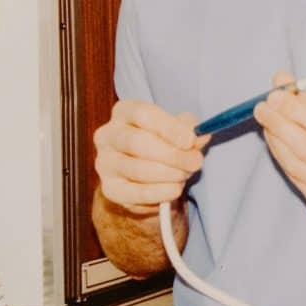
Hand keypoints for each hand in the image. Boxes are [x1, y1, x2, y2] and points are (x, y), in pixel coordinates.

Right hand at [94, 101, 210, 214]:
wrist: (146, 173)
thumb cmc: (162, 142)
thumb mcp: (178, 129)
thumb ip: (189, 130)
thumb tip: (200, 136)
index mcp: (123, 112)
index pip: (142, 114)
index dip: (169, 128)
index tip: (190, 141)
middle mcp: (107, 135)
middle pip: (137, 142)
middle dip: (172, 154)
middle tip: (195, 162)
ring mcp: (105, 163)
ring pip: (138, 169)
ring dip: (170, 174)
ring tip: (186, 174)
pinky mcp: (110, 189)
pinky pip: (137, 193)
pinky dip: (161, 192)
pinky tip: (175, 189)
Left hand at [253, 72, 305, 220]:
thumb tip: (280, 84)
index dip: (294, 109)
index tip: (273, 95)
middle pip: (305, 148)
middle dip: (278, 125)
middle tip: (261, 108)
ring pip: (296, 165)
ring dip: (276, 141)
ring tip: (267, 122)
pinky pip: (296, 179)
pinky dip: (282, 157)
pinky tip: (277, 142)